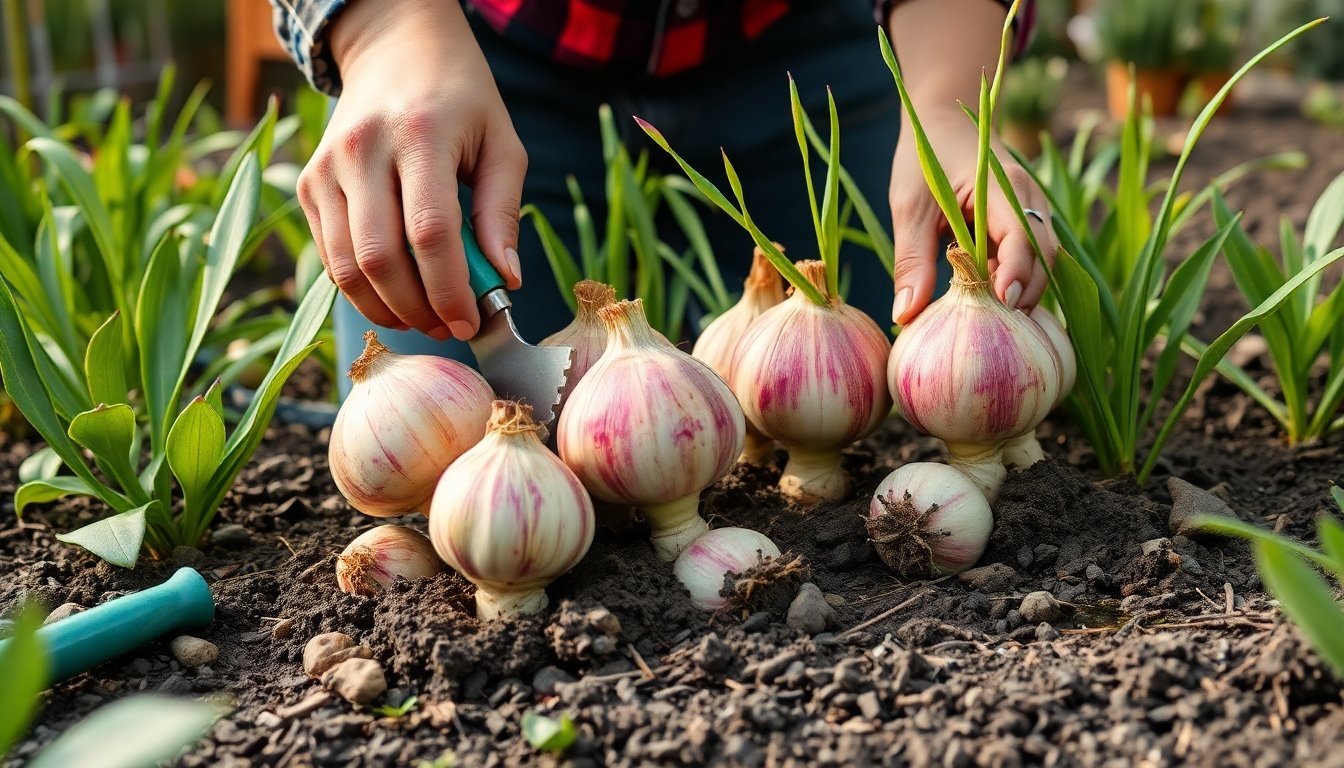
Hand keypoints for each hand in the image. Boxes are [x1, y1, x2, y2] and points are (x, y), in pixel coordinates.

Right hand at [297, 0, 525, 340]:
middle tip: (452, 329)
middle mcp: (362, 150)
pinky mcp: (307, 184)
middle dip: (419, 309)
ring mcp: (326, 168)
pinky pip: (330, 257)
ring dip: (388, 309)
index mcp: (419, 134)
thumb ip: (503, 212)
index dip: (450, 290)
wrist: (395, 49)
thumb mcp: (501, 143)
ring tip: (426, 320)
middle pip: (381, 258)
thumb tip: (507, 281)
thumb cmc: (461, 99)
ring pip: (346, 267)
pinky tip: (397, 297)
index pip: (430, 233)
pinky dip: (362, 290)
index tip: (473, 322)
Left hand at [888, 104, 1056, 324]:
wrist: (943, 119)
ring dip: (1021, 292)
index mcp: (1003, 187)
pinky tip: (989, 308)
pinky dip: (1013, 282)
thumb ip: (911, 260)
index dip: (1017, 271)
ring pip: (1040, 261)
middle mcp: (1029, 200)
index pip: (1023, 235)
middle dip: (1027, 293)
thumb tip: (904, 316)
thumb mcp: (909, 207)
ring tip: (993, 327)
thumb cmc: (925, 158)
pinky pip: (1028, 259)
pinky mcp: (1022, 225)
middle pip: (1044, 256)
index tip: (1004, 303)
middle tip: (999, 331)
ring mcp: (1030, 213)